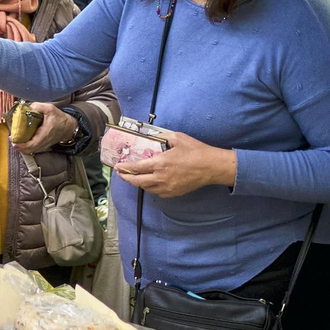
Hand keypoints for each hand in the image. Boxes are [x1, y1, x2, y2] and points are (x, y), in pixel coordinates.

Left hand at [13, 102, 77, 154]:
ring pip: (31, 151)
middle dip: (19, 147)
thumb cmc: (59, 118)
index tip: (13, 141)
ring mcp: (44, 145)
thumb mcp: (50, 108)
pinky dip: (27, 147)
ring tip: (15, 140)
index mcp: (44, 134)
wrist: (69, 127)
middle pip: (29, 150)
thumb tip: (28, 107)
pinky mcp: (44, 146)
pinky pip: (34, 149)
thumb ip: (38, 106)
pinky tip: (22, 141)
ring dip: (22, 148)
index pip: (31, 144)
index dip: (21, 145)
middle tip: (12, 140)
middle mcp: (44, 142)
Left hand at [115, 130, 237, 198]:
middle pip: (137, 181)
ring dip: (138, 183)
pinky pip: (157, 192)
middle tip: (120, 173)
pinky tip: (150, 182)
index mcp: (160, 163)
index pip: (136, 168)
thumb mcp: (178, 137)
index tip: (117, 166)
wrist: (212, 167)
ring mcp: (167, 187)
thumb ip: (162, 136)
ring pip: (146, 188)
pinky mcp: (174, 192)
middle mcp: (161, 177)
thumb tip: (152, 136)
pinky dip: (150, 187)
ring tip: (133, 177)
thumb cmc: (196, 151)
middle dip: (126, 178)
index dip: (124, 168)